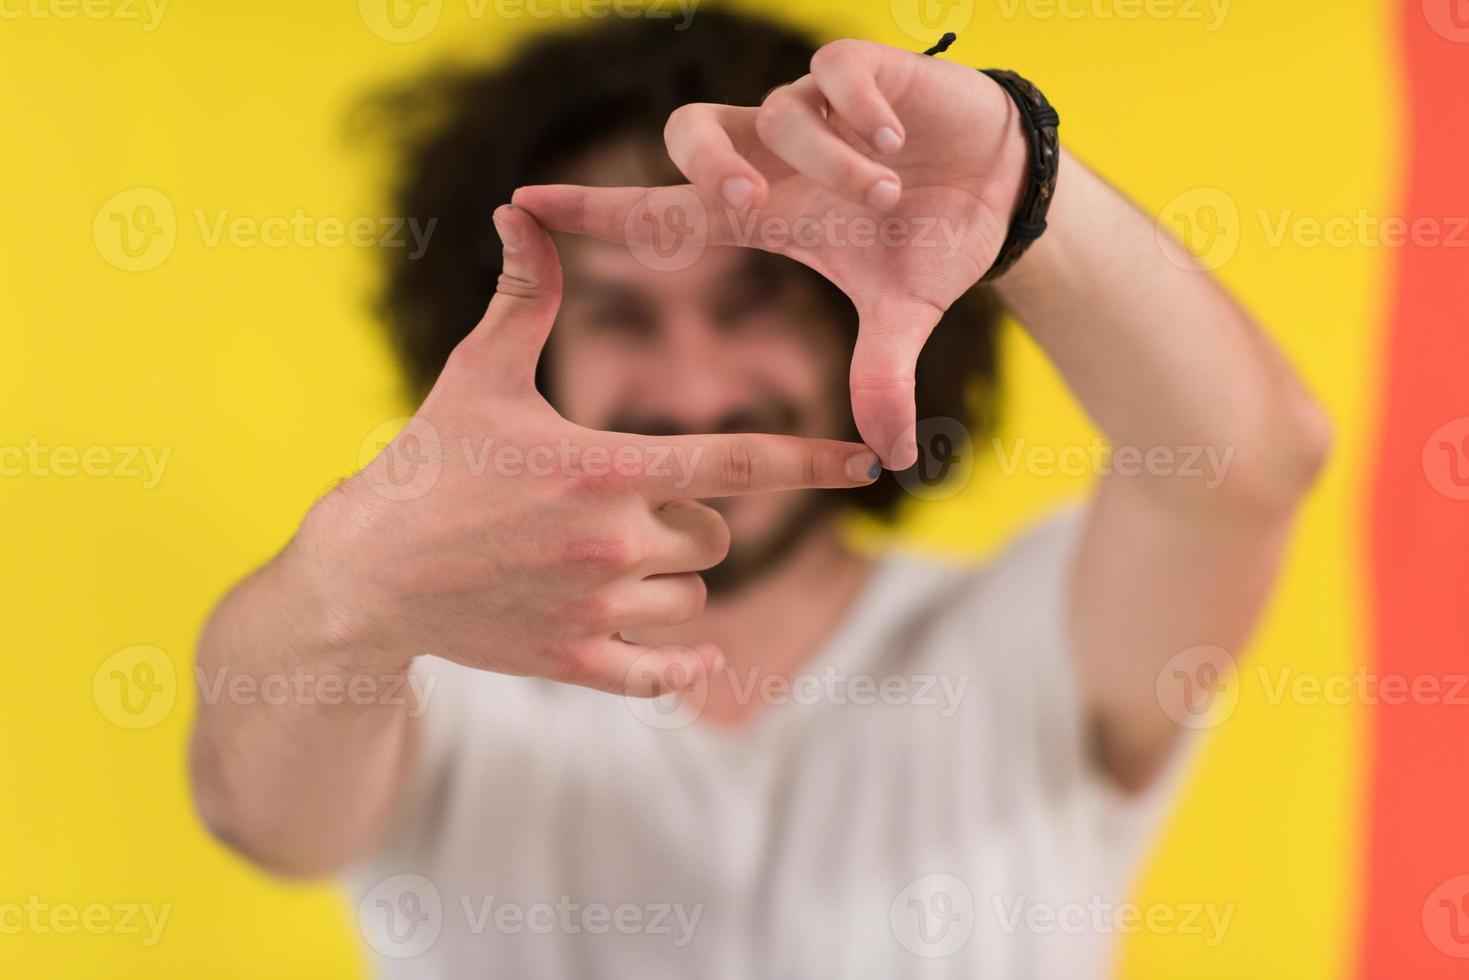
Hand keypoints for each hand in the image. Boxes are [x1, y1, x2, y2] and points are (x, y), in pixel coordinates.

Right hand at [301, 206, 879, 696]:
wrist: (363, 576)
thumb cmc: (425, 465)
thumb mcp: (477, 376)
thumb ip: (523, 299)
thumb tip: (524, 214)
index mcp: (605, 469)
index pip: (738, 462)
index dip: (812, 459)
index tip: (868, 462)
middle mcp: (613, 544)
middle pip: (714, 532)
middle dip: (689, 517)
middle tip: (624, 507)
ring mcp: (596, 611)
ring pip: (693, 597)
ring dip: (673, 579)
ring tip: (606, 562)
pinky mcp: (574, 664)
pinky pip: (664, 674)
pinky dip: (679, 662)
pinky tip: (685, 652)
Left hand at [511, 38, 1028, 468]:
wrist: (1002, 184)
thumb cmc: (932, 242)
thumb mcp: (902, 314)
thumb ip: (882, 375)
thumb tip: (893, 459)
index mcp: (763, 211)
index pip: (661, 208)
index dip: (593, 207)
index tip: (522, 204)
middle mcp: (774, 155)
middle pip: (692, 135)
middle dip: (710, 167)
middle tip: (746, 205)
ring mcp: (818, 110)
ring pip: (777, 112)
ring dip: (829, 161)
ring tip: (886, 197)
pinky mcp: (868, 71)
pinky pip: (835, 73)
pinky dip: (860, 108)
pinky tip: (895, 140)